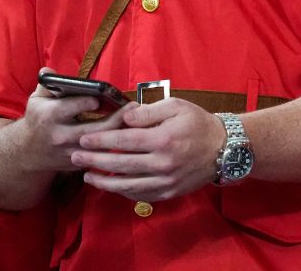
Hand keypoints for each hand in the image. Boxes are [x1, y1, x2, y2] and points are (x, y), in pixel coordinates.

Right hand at [13, 68, 129, 174]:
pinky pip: (100, 156)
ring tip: (137, 121)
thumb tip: (51, 71)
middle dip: (117, 118)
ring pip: (101, 145)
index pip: (73, 107)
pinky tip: (129, 136)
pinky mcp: (78, 164)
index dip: (89, 101)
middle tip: (134, 107)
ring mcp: (70, 152)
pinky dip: (115, 146)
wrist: (27, 152)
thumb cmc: (37, 119)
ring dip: (120, 133)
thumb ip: (47, 83)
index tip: (103, 97)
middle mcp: (60, 136)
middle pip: (94, 129)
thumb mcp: (37, 99)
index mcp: (50, 116)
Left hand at [73, 98, 225, 200]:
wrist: (224, 148)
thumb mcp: (176, 106)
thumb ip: (148, 111)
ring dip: (104, 181)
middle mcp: (163, 162)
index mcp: (163, 138)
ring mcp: (166, 180)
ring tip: (88, 176)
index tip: (84, 140)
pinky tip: (112, 185)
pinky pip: (141, 195)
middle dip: (94, 161)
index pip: (124, 140)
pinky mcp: (169, 192)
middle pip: (121, 164)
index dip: (101, 140)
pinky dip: (123, 192)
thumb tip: (124, 117)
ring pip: (127, 185)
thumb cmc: (198, 122)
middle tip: (75, 158)